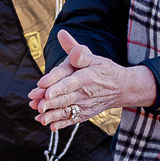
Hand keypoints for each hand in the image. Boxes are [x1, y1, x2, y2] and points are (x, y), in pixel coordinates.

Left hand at [28, 31, 157, 127]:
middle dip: (50, 102)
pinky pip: (72, 120)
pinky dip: (62, 124)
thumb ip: (76, 50)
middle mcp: (85, 93)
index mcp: (86, 77)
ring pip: (67, 111)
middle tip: (37, 104)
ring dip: (53, 115)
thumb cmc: (104, 69)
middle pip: (65, 98)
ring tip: (40, 118)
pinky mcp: (84, 114)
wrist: (122, 88)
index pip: (70, 83)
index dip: (58, 87)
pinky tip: (50, 126)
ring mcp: (85, 105)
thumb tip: (61, 34)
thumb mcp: (94, 57)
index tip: (45, 90)